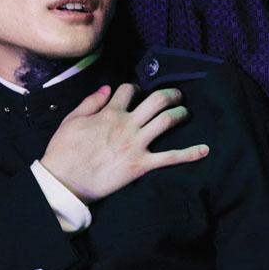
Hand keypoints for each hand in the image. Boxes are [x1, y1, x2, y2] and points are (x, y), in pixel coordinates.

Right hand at [39, 85, 205, 202]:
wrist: (63, 182)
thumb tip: (106, 88)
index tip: (138, 92)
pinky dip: (189, 154)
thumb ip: (90, 102)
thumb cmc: (63, 151)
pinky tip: (205, 149)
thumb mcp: (71, 120)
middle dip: (171, 94)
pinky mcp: (141, 165)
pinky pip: (170, 158)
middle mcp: (126, 125)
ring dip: (181, 114)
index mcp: (109, 113)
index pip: (128, 90)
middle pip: (157, 100)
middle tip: (177, 95)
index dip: (135, 88)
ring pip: (167, 121)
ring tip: (185, 113)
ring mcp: (136, 144)